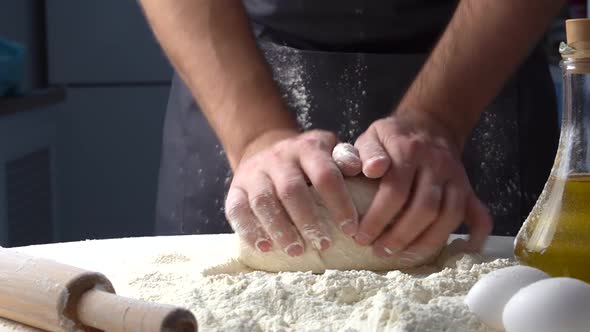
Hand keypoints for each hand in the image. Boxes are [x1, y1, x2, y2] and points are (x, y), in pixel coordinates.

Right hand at [225, 129, 357, 255]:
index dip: (339, 203)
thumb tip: (367, 169)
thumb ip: (348, 159)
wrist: (265, 147)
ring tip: (297, 251)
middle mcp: (278, 158)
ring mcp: (254, 173)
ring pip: (264, 201)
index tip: (350, 229)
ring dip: (281, 229)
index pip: (325, 174)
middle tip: (324, 245)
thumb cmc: (309, 159)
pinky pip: (237, 210)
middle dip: (308, 220)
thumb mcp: (330, 151)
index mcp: (307, 148)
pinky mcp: (235, 189)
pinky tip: (265, 247)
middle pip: (291, 190)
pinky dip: (250, 231)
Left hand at [333, 112, 491, 262]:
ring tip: (403, 258)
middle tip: (379, 251)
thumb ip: (366, 152)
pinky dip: (474, 237)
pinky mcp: (469, 189)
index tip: (361, 236)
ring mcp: (457, 178)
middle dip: (400, 236)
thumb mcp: (373, 136)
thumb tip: (371, 169)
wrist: (431, 124)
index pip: (395, 191)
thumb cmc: (394, 137)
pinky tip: (460, 252)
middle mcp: (437, 165)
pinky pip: (479, 215)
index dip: (377, 218)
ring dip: (426, 242)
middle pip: (424, 208)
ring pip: (449, 216)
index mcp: (409, 151)